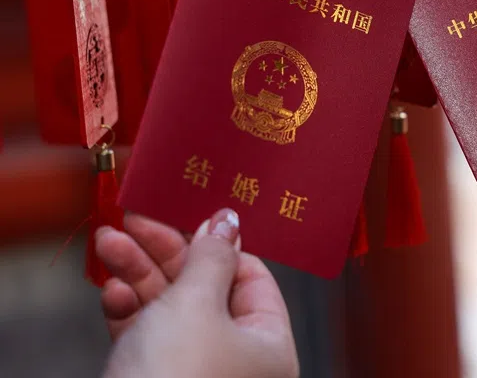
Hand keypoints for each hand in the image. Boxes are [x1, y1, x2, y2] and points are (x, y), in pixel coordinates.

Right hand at [96, 209, 298, 377]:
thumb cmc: (175, 374)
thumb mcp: (196, 303)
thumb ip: (211, 256)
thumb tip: (228, 218)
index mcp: (270, 345)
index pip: (252, 278)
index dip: (219, 243)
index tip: (185, 214)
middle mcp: (238, 361)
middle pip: (205, 289)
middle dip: (164, 253)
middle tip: (133, 221)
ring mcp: (197, 373)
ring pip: (170, 310)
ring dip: (137, 274)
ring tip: (108, 243)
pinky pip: (148, 339)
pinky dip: (129, 313)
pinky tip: (111, 294)